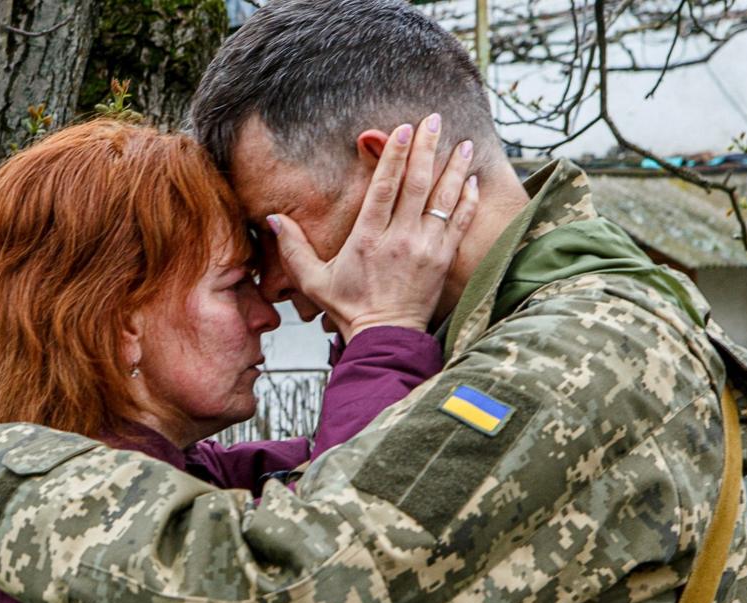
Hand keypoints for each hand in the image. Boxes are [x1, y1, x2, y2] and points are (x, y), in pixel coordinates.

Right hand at [267, 114, 477, 340]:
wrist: (385, 338)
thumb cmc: (349, 308)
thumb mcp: (313, 280)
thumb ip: (293, 248)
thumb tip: (274, 219)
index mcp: (367, 238)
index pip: (384, 187)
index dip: (394, 155)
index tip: (402, 129)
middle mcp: (399, 239)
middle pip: (417, 184)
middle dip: (426, 148)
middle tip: (434, 120)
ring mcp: (425, 248)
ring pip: (444, 199)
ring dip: (454, 169)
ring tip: (462, 144)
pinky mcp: (443, 260)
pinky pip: (461, 224)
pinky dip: (468, 200)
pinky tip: (472, 181)